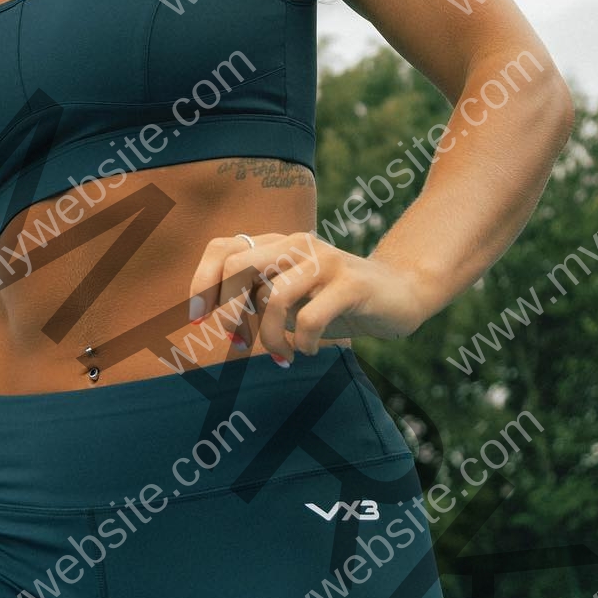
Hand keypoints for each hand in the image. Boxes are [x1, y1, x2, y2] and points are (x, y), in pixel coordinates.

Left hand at [186, 231, 428, 363]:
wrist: (400, 294)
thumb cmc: (334, 301)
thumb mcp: (290, 299)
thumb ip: (257, 299)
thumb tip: (220, 320)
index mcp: (277, 243)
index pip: (222, 249)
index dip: (202, 283)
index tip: (197, 319)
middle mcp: (297, 243)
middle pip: (239, 266)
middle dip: (229, 311)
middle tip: (238, 342)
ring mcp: (325, 260)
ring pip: (273, 298)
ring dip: (268, 337)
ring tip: (280, 354)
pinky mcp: (351, 284)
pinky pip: (309, 318)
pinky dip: (301, 343)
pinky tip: (305, 351)